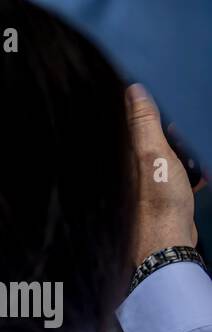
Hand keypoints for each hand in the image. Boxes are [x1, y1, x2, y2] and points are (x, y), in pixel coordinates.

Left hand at [128, 84, 198, 269]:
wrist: (170, 241)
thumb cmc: (159, 200)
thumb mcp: (154, 154)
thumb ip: (144, 123)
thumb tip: (133, 90)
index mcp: (131, 153)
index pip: (137, 119)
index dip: (152, 106)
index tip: (168, 96)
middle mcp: (138, 165)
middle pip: (159, 135)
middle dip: (177, 131)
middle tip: (188, 132)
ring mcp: (153, 179)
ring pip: (173, 153)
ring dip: (189, 151)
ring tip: (195, 153)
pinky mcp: (169, 193)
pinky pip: (184, 172)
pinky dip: (195, 170)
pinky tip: (202, 174)